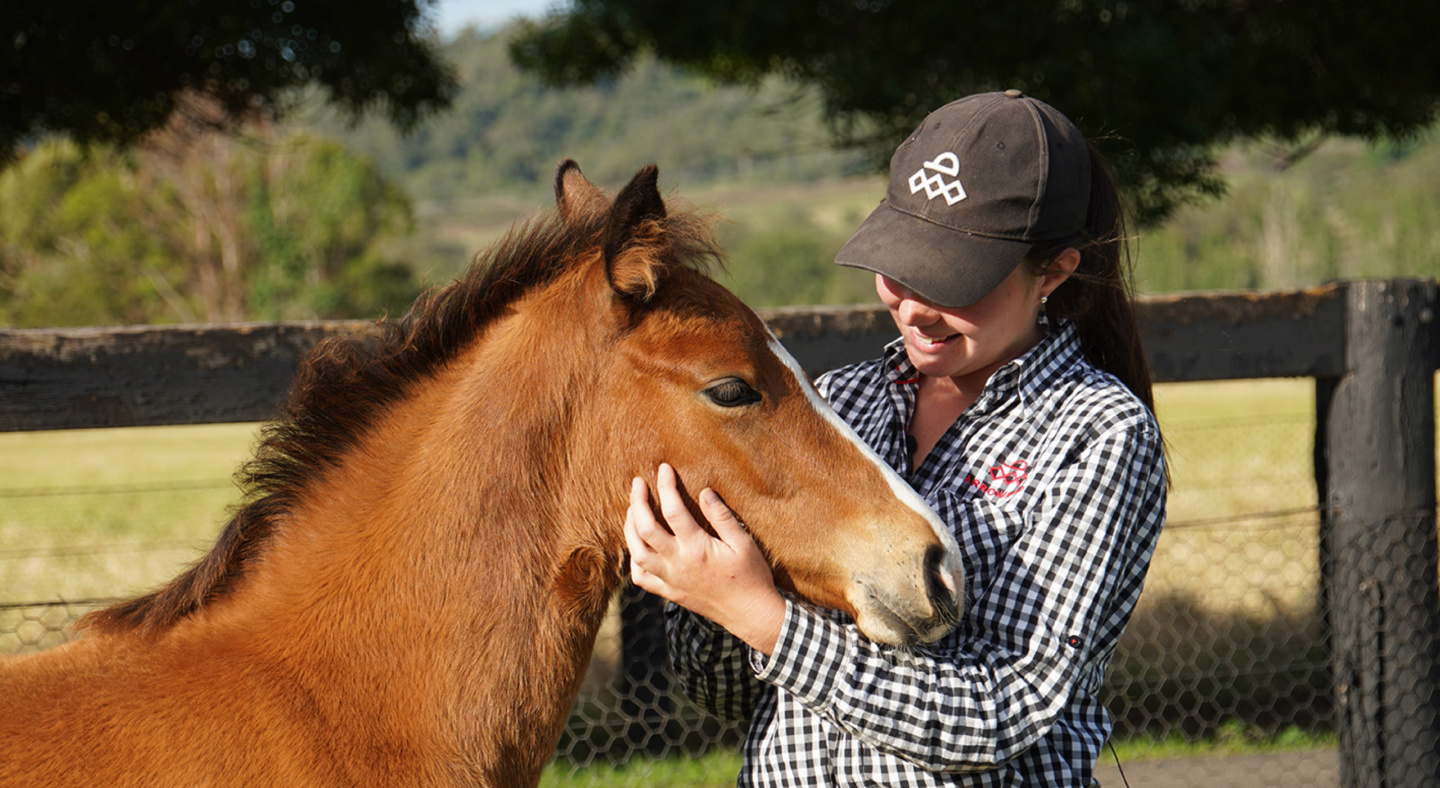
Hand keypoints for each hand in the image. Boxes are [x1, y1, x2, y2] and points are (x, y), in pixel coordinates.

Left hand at [624, 463, 785, 654]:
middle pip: (645, 529)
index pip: (673, 510)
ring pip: (637, 553)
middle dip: (637, 501)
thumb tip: (704, 492)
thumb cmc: (751, 576)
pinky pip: (641, 578)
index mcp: (697, 548)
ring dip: (629, 528)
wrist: (751, 614)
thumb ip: (722, 517)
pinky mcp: (670, 593)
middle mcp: (678, 564)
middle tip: (638, 482)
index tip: (664, 468)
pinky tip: (637, 546)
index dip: (666, 485)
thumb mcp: (744, 542)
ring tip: (632, 509)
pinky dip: (634, 560)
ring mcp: (671, 580)